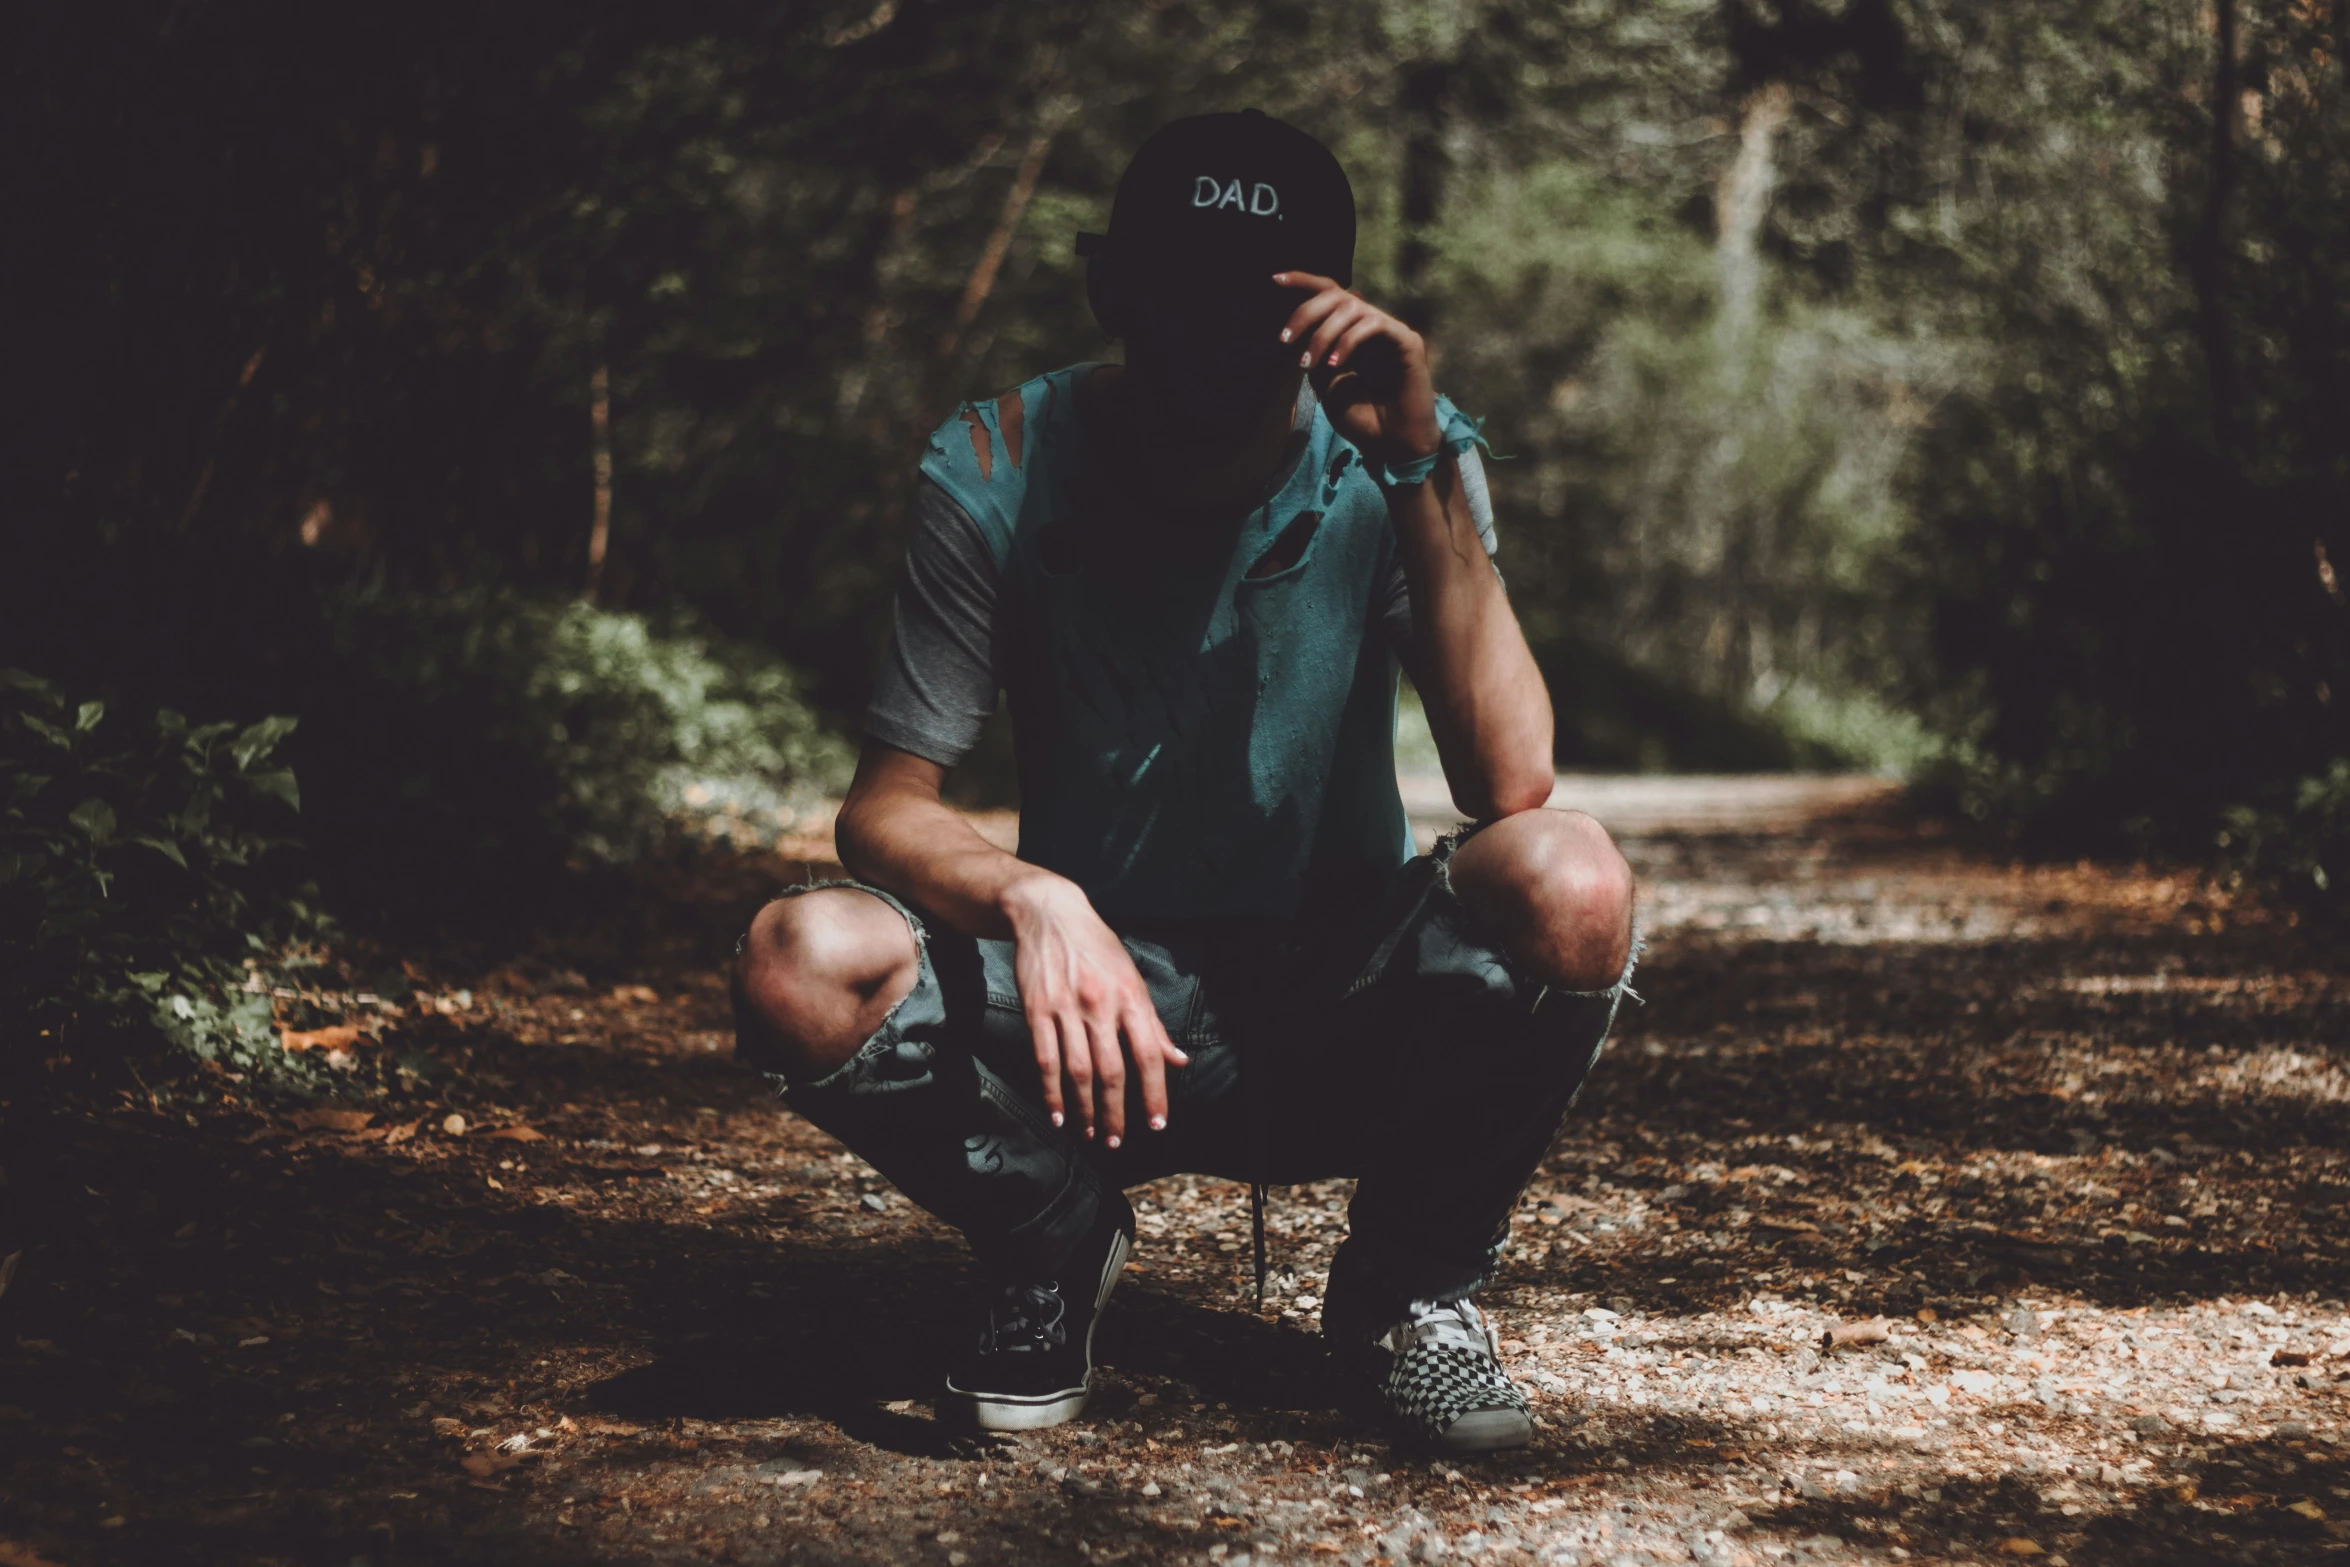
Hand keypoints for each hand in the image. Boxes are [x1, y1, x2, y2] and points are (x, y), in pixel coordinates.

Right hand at [1000, 873, 1188, 1147]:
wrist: (1050, 914)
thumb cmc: (1097, 948)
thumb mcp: (1132, 977)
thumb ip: (1153, 1024)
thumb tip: (1178, 1060)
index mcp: (1130, 997)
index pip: (1148, 1054)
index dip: (1155, 1092)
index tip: (1157, 1123)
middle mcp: (1100, 1005)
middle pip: (1111, 1070)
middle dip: (1116, 1112)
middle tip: (1117, 1141)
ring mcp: (1066, 1009)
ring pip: (1077, 1071)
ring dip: (1085, 1108)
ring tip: (1091, 1133)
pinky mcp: (1037, 1011)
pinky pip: (1045, 1059)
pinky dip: (1051, 1091)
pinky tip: (1057, 1114)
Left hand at [1276, 272, 1441, 463]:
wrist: (1391, 448)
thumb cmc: (1363, 421)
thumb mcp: (1326, 385)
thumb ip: (1315, 355)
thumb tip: (1300, 332)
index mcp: (1352, 333)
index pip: (1330, 295)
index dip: (1303, 282)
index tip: (1274, 279)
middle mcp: (1372, 327)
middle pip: (1337, 295)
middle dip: (1306, 312)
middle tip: (1284, 339)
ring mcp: (1391, 331)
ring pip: (1352, 307)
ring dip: (1324, 333)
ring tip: (1309, 363)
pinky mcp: (1408, 341)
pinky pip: (1373, 324)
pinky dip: (1349, 341)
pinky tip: (1336, 364)